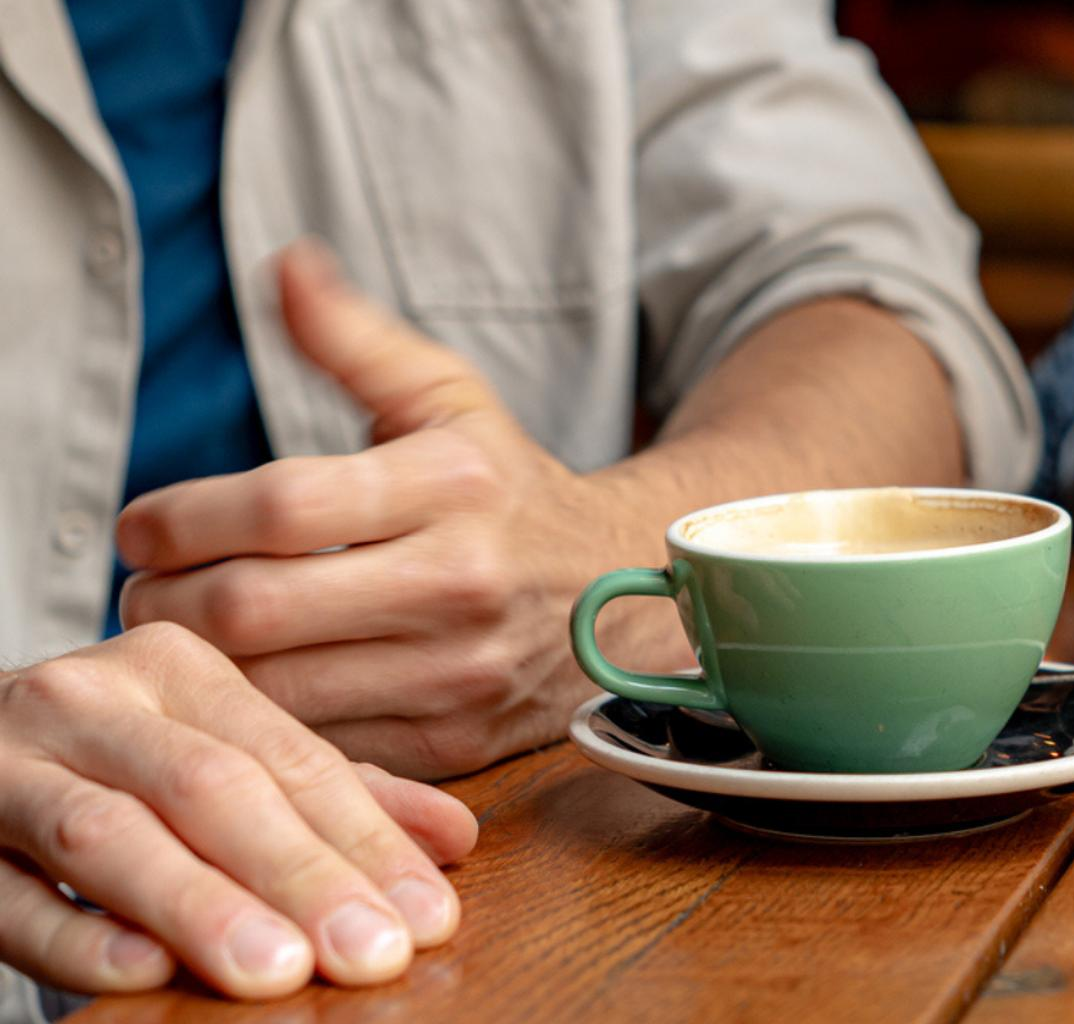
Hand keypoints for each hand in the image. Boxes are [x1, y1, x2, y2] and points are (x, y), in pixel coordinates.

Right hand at [0, 624, 475, 998]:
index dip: (366, 841)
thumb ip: (335, 795)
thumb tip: (453, 839)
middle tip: (369, 953)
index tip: (427, 917)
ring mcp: (5, 764)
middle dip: (300, 878)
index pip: (291, 758)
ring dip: (198, 907)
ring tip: (276, 969)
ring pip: (106, 834)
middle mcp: (90, 701)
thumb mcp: (225, 754)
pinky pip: (5, 892)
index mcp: (176, 669)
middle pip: (211, 789)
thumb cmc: (107, 762)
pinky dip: (73, 934)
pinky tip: (141, 969)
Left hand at [117, 241, 689, 777]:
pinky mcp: (457, 743)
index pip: (277, 507)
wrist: (622, 582)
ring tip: (189, 636)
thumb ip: (354, 338)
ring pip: (275, 691)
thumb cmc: (509, 486)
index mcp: (451, 485)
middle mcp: (460, 581)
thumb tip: (286, 266)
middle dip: (166, 601)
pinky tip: (255, 687)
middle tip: (144, 589)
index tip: (139, 526)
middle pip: (254, 609)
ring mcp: (460, 672)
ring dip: (204, 671)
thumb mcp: (447, 399)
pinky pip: (323, 746)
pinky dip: (268, 723)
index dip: (180, 518)